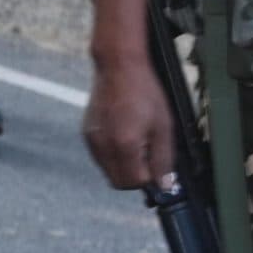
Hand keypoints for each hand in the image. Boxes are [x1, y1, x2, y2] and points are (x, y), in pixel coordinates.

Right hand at [83, 51, 173, 190]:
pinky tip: (123, 133)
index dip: (149, 178)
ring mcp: (92, 141)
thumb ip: (163, 159)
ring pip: (108, 170)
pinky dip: (113, 154)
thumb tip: (165, 185)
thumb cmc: (145, 92)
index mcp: (125, 145)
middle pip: (117, 182)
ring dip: (123, 166)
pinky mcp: (86, 134)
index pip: (134, 182)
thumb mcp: (163, 126)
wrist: (118, 67)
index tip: (157, 165)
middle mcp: (104, 147)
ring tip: (135, 141)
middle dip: (134, 176)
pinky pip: (101, 156)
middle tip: (147, 156)